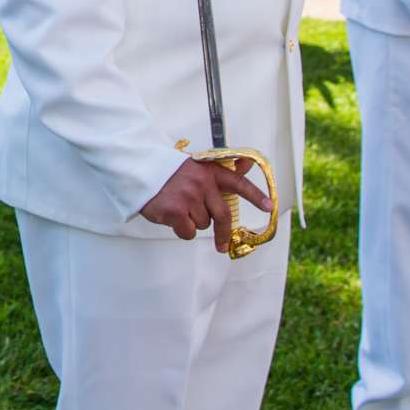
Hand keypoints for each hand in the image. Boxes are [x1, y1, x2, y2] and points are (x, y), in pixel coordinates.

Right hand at [139, 156, 271, 248]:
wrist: (140, 171)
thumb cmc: (170, 173)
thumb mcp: (196, 166)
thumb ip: (221, 171)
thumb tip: (247, 164)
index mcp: (209, 171)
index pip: (238, 183)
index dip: (255, 196)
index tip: (269, 207)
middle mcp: (202, 183)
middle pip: (223, 215)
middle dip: (224, 233)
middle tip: (222, 245)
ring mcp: (188, 197)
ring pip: (203, 225)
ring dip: (193, 223)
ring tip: (180, 209)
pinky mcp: (175, 211)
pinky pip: (188, 232)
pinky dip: (181, 230)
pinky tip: (172, 218)